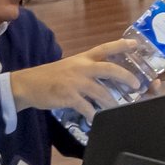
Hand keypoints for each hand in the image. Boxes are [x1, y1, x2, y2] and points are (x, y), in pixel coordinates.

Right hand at [9, 43, 143, 113]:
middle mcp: (81, 67)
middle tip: (136, 84)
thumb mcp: (70, 66)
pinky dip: (93, 115)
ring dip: (112, 102)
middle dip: (126, 76)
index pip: (105, 48)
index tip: (136, 45)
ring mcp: (75, 82)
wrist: (28, 84)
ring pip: (101, 92)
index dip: (121, 45)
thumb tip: (106, 76)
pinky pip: (86, 107)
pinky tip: (95, 119)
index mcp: (83, 58)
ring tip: (118, 109)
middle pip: (109, 69)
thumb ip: (87, 68)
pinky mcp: (69, 96)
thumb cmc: (51, 76)